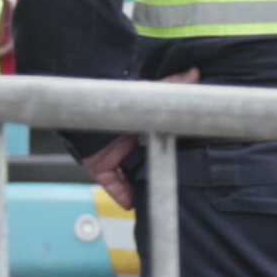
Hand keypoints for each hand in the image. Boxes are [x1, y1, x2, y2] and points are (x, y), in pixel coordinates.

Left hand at [77, 66, 194, 197]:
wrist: (81, 103)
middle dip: (157, 172)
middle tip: (174, 182)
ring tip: (156, 198)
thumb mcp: (148, 91)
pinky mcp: (99, 166)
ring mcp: (113, 155)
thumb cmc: (114, 96)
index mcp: (140, 125)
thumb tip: (195, 73)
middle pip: (146, 161)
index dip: (169, 150)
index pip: (158, 141)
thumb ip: (170, 85)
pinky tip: (132, 204)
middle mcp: (128, 142)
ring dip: (140, 187)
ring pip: (130, 176)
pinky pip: (112, 184)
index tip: (186, 160)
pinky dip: (121, 194)